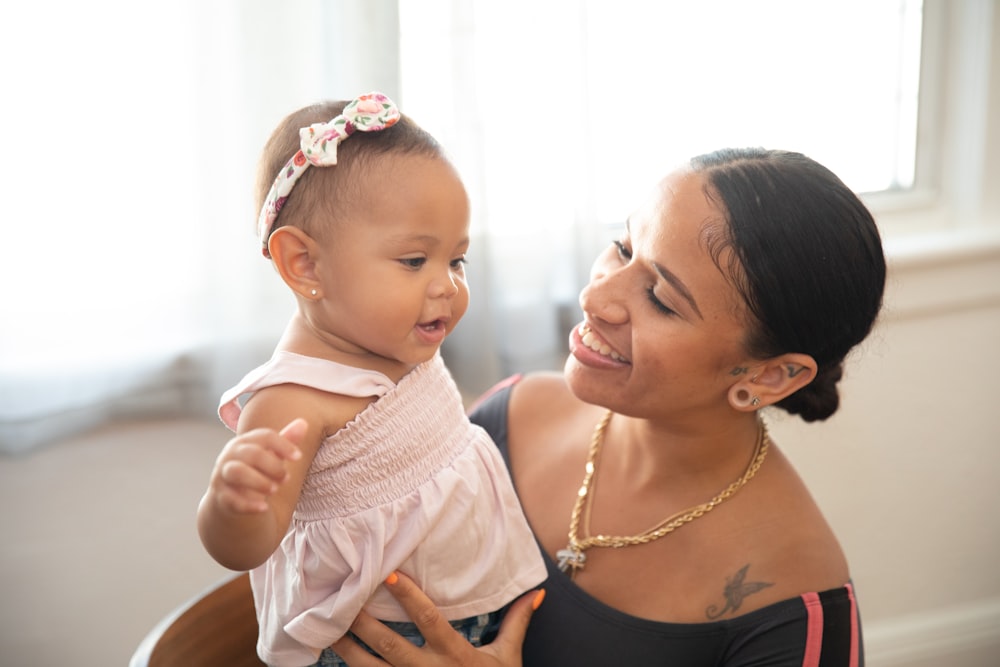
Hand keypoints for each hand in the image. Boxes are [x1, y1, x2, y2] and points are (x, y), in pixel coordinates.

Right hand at [208, 418, 305, 513]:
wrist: (230, 497)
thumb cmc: (255, 470)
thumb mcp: (271, 455)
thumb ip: (286, 440)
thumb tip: (304, 423)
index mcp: (245, 442)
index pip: (265, 436)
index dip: (283, 445)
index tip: (298, 457)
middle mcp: (231, 455)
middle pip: (252, 454)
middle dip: (273, 466)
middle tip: (286, 478)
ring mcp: (222, 475)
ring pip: (236, 472)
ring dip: (259, 481)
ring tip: (275, 489)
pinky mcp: (220, 496)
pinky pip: (230, 499)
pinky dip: (248, 504)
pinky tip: (264, 507)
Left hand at [331, 572, 543, 666]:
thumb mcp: (508, 659)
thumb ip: (516, 623)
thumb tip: (536, 593)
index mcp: (456, 656)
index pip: (429, 621)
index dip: (409, 598)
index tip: (388, 574)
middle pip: (390, 645)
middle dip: (364, 622)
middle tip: (342, 597)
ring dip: (348, 649)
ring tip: (328, 628)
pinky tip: (333, 659)